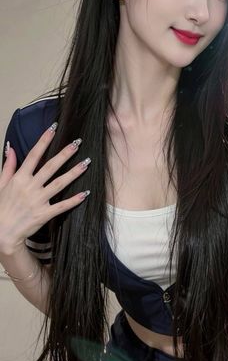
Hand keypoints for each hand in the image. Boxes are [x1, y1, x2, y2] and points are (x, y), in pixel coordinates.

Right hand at [0, 125, 90, 253]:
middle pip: (51, 167)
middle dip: (65, 154)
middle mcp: (30, 187)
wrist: (1, 232)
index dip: (44, 141)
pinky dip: (74, 200)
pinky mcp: (44, 214)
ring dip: (74, 173)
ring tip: (86, 163)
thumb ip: (8, 166)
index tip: (54, 128)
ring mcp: (38, 201)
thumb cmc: (1, 207)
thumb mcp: (0, 184)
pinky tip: (86, 193)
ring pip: (59, 183)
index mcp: (19, 178)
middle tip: (78, 143)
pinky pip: (62, 206)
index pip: (34, 155)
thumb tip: (11, 148)